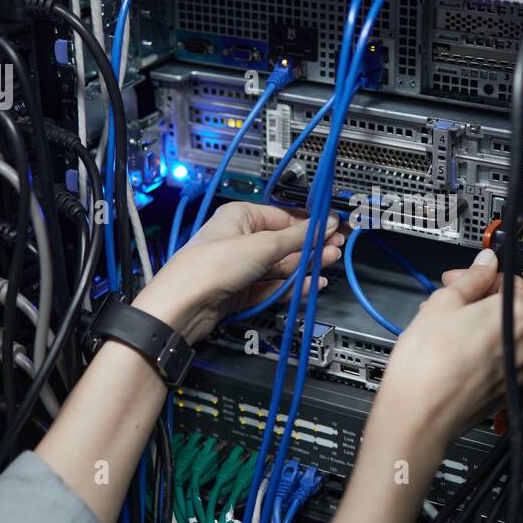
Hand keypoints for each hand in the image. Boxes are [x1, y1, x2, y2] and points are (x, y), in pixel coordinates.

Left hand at [131, 202, 343, 341]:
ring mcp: (243, 267)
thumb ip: (298, 237)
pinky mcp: (244, 291)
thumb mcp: (263, 246)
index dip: (311, 223)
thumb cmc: (211, 266)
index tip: (335, 227)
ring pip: (282, 265)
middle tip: (337, 248)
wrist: (184, 306)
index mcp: (241, 216)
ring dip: (306, 265)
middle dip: (312, 245)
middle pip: (286, 242)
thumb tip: (327, 223)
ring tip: (329, 263)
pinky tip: (312, 284)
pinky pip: (274, 286)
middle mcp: (242, 239)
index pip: (285, 217)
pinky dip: (293, 286)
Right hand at [373, 247, 522, 454]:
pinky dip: (477, 353)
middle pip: (506, 310)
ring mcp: (518, 371)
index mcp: (521, 315)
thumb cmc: (428, 364)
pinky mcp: (504, 392)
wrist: (418, 417)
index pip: (509, 281)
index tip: (458, 280)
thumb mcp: (443, 302)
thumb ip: (471, 278)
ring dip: (474, 327)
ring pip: (499, 337)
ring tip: (441, 330)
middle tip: (445, 303)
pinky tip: (448, 354)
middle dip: (475, 302)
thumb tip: (486, 264)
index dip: (479, 276)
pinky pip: (495, 362)